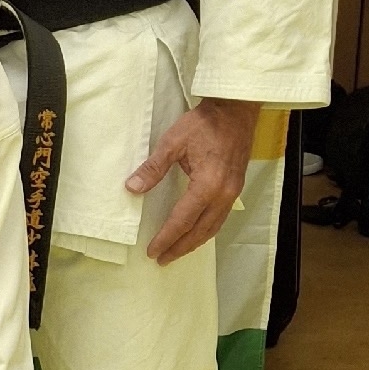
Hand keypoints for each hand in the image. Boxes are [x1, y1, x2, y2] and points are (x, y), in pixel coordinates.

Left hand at [127, 95, 259, 265]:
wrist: (235, 110)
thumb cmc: (204, 123)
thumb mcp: (172, 142)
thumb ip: (153, 168)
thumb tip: (132, 188)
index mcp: (207, 184)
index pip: (183, 220)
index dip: (167, 237)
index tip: (153, 251)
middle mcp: (223, 194)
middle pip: (200, 230)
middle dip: (180, 247)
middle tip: (162, 259)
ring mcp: (232, 192)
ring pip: (213, 227)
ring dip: (194, 242)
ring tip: (176, 251)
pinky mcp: (236, 188)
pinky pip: (220, 217)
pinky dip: (206, 230)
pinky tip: (196, 232)